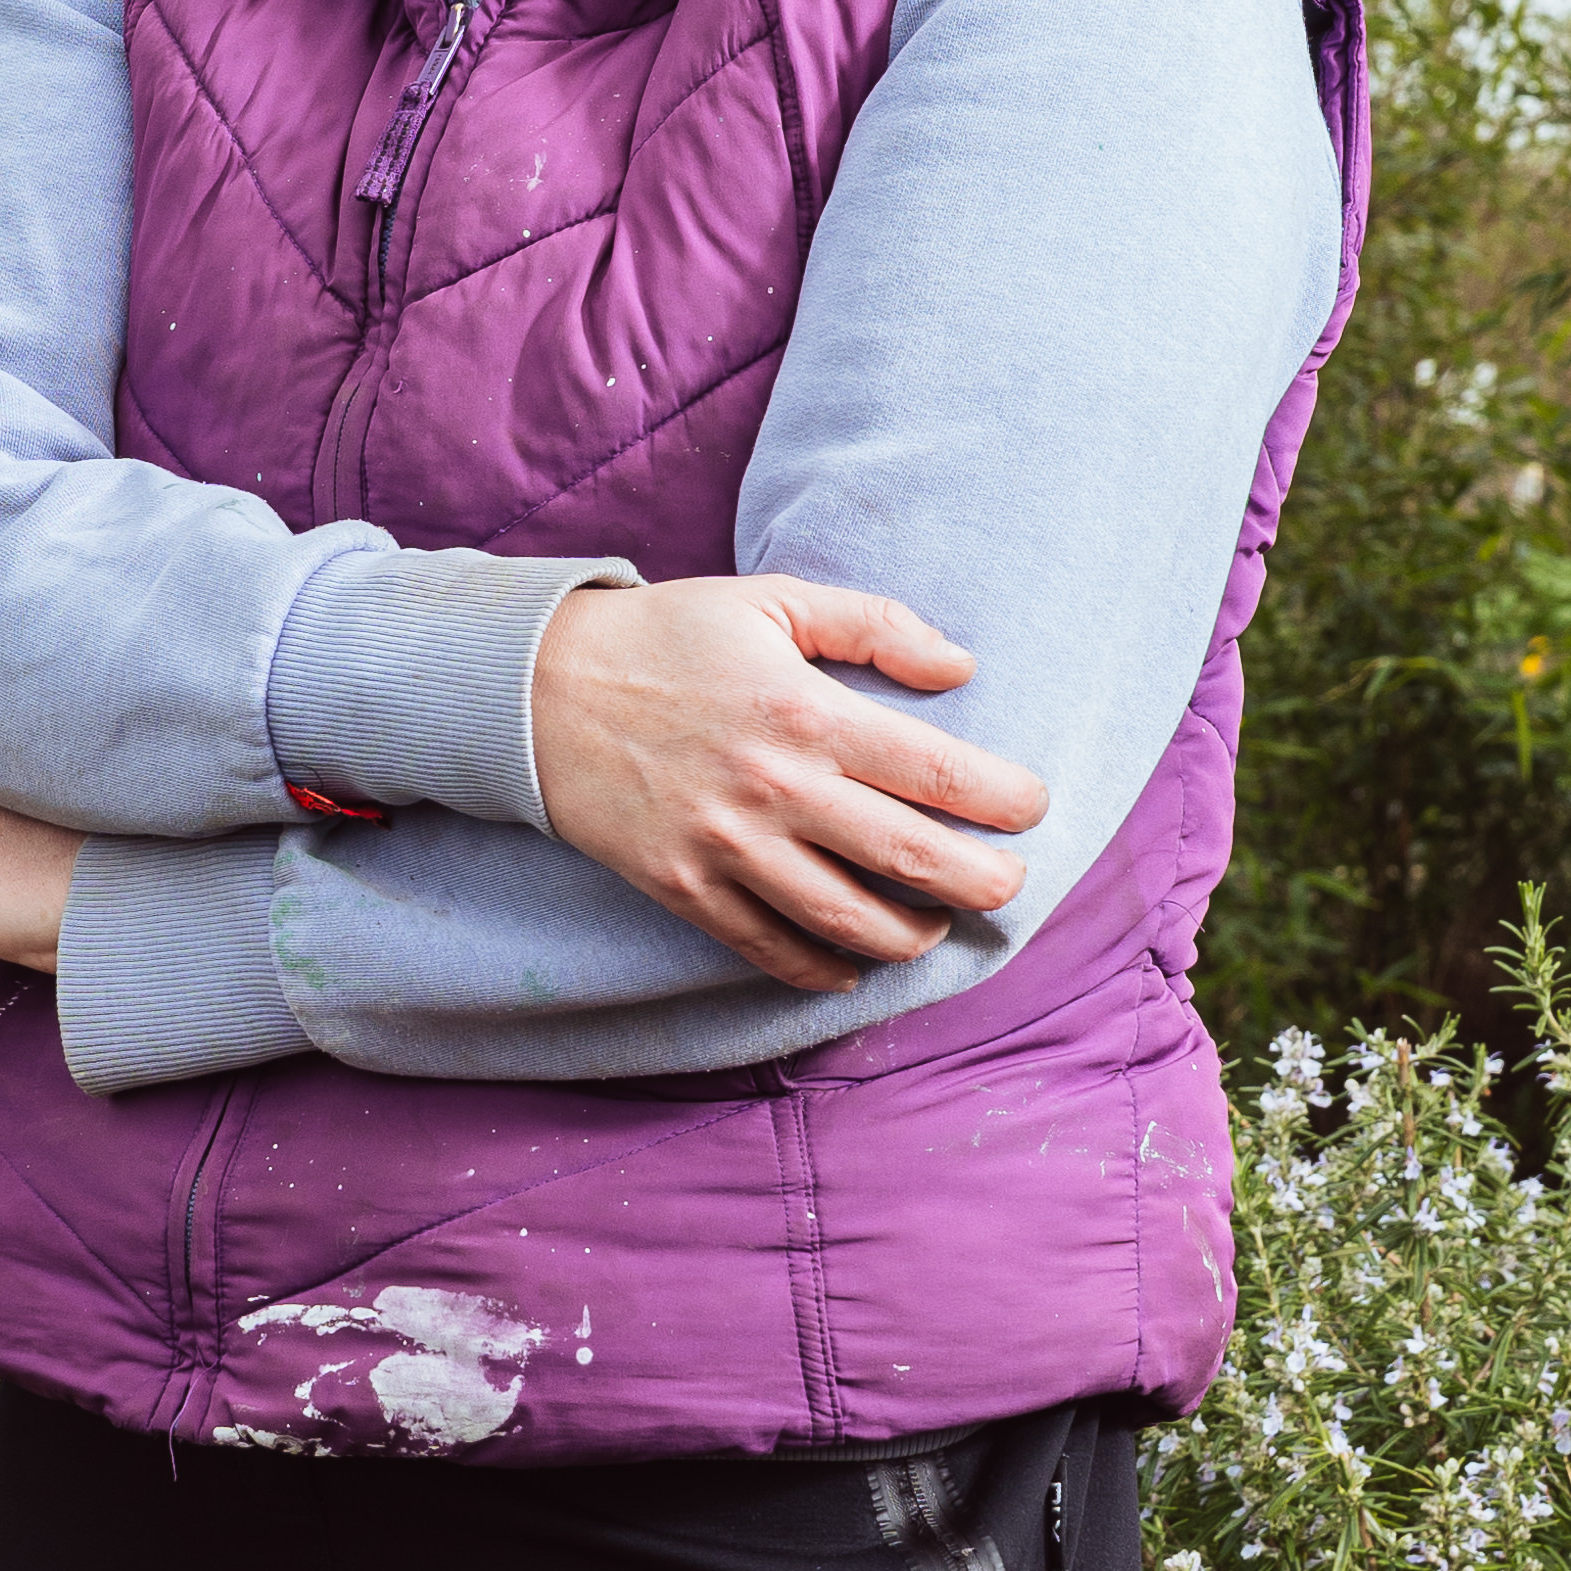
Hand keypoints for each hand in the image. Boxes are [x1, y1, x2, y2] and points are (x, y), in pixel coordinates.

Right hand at [527, 574, 1048, 990]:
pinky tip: (853, 962)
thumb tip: (962, 669)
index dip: (1007, 800)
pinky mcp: (685, 888)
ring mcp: (728, 848)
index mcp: (808, 712)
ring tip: (934, 924)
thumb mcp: (772, 602)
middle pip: (913, 860)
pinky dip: (823, 968)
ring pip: (849, 920)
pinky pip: (770, 949)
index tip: (1032, 807)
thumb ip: (875, 624)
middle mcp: (777, 788)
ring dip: (911, 934)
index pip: (942, 773)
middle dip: (983, 883)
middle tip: (1010, 886)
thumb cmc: (668, 637)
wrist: (538, 688)